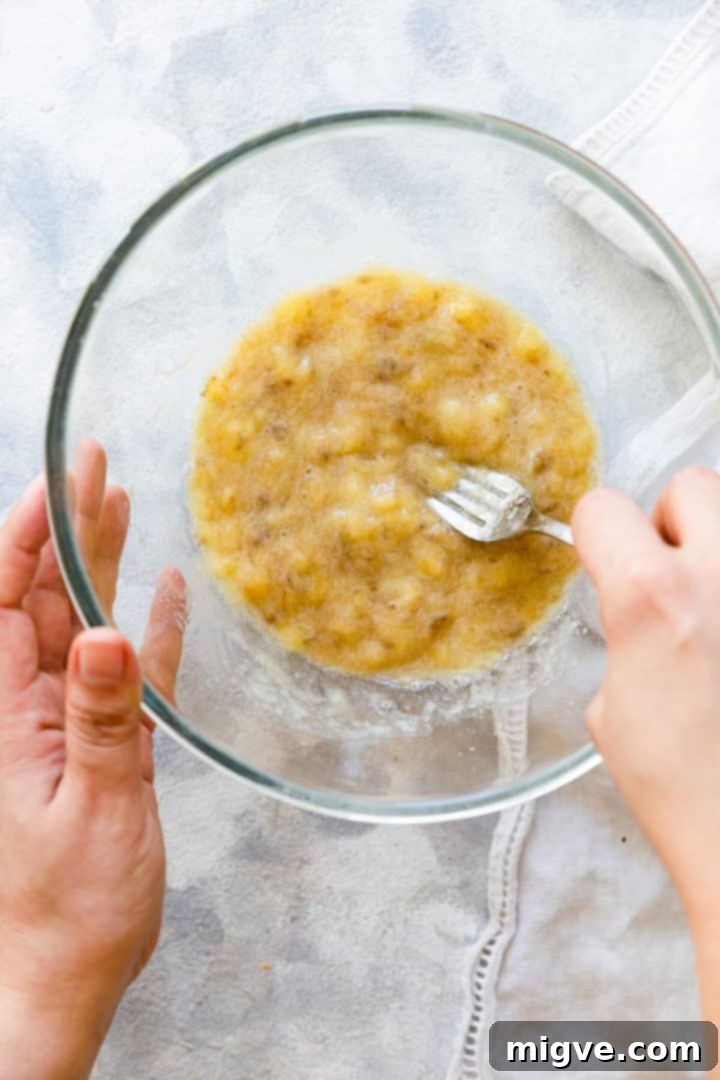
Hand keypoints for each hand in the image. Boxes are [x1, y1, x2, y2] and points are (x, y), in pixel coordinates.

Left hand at [0, 441, 185, 1079]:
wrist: (65, 976)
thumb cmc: (67, 910)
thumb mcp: (92, 809)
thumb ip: (99, 720)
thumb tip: (103, 633)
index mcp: (9, 714)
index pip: (7, 602)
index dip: (25, 535)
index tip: (56, 479)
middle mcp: (33, 707)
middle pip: (45, 598)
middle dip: (64, 527)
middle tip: (92, 463)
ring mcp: (71, 723)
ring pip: (84, 624)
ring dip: (101, 565)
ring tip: (120, 501)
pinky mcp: (108, 745)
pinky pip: (128, 673)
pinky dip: (147, 631)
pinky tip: (163, 593)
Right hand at [573, 469, 719, 976]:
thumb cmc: (686, 791)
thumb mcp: (611, 709)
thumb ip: (625, 634)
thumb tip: (640, 614)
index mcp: (651, 596)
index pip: (602, 508)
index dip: (595, 537)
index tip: (604, 557)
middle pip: (690, 486)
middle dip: (671, 525)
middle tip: (673, 579)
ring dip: (719, 552)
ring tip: (716, 613)